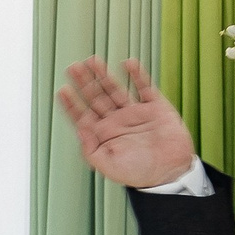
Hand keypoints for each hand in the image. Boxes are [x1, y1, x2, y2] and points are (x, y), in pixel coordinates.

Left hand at [57, 58, 196, 189]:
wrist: (172, 173)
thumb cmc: (140, 174)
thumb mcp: (109, 166)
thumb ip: (91, 149)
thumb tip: (79, 129)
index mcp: (104, 135)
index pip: (83, 116)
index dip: (72, 104)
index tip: (62, 90)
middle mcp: (117, 121)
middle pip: (96, 97)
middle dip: (84, 82)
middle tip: (73, 67)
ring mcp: (135, 112)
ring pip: (115, 88)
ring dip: (104, 75)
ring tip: (93, 60)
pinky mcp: (155, 107)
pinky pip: (144, 87)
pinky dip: (137, 75)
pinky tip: (128, 64)